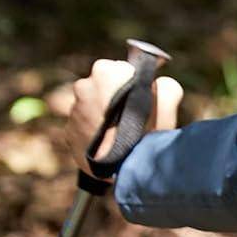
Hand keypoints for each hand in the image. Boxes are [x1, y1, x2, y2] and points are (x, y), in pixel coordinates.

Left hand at [67, 58, 182, 175]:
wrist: (127, 169)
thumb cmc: (149, 132)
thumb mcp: (168, 102)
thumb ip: (165, 86)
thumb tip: (159, 84)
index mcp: (106, 72)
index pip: (120, 67)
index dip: (133, 81)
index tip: (141, 96)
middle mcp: (84, 85)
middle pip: (103, 84)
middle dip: (115, 94)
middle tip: (132, 115)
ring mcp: (73, 109)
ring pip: (92, 104)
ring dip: (104, 113)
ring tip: (121, 132)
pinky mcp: (68, 131)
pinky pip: (84, 125)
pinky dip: (95, 131)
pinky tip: (110, 142)